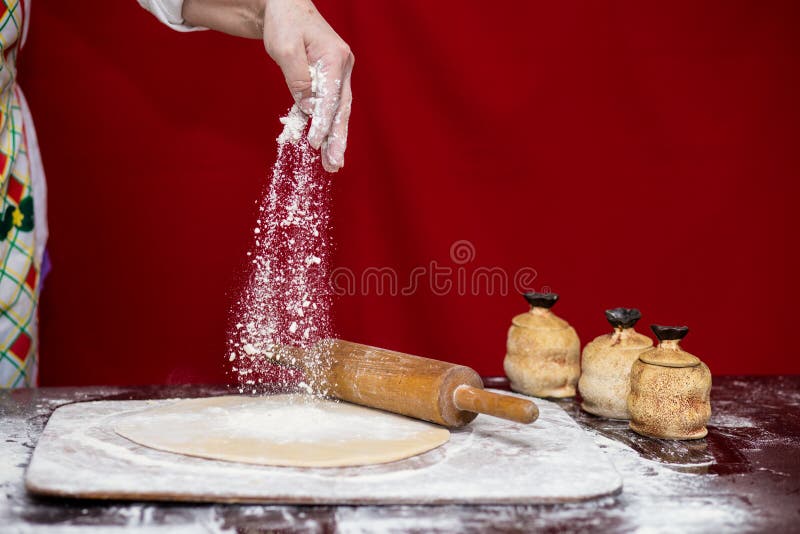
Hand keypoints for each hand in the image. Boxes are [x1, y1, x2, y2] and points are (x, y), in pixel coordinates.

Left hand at [182, 0, 353, 171]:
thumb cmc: (285, 23)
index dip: (323, 121)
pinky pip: (327, 106)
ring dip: (334, 138)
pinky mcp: (328, 79)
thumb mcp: (286, 48)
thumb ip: (299, 79)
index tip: (316, 142)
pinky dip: (325, 126)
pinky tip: (322, 146)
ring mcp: (338, 73)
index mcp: (336, 57)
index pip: (331, 96)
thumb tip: (310, 109)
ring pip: (337, 111)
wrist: (286, 6)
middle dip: (338, 138)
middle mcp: (343, 67)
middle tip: (334, 163)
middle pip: (341, 109)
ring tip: (332, 163)